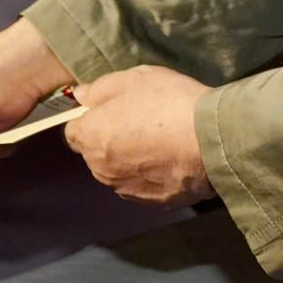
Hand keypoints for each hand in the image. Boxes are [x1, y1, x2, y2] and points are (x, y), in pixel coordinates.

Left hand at [67, 66, 214, 205]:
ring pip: (117, 171)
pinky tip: (170, 157)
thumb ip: (99, 88)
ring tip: (159, 139)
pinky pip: (142, 186)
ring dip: (129, 158)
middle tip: (140, 120)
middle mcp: (101, 169)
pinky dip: (150, 174)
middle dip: (109, 138)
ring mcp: (126, 189)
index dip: (90, 119)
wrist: (210, 140)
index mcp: (90, 137)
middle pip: (94, 153)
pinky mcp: (151, 202)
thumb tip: (81, 96)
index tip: (110, 110)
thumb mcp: (132, 79)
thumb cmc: (169, 103)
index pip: (72, 131)